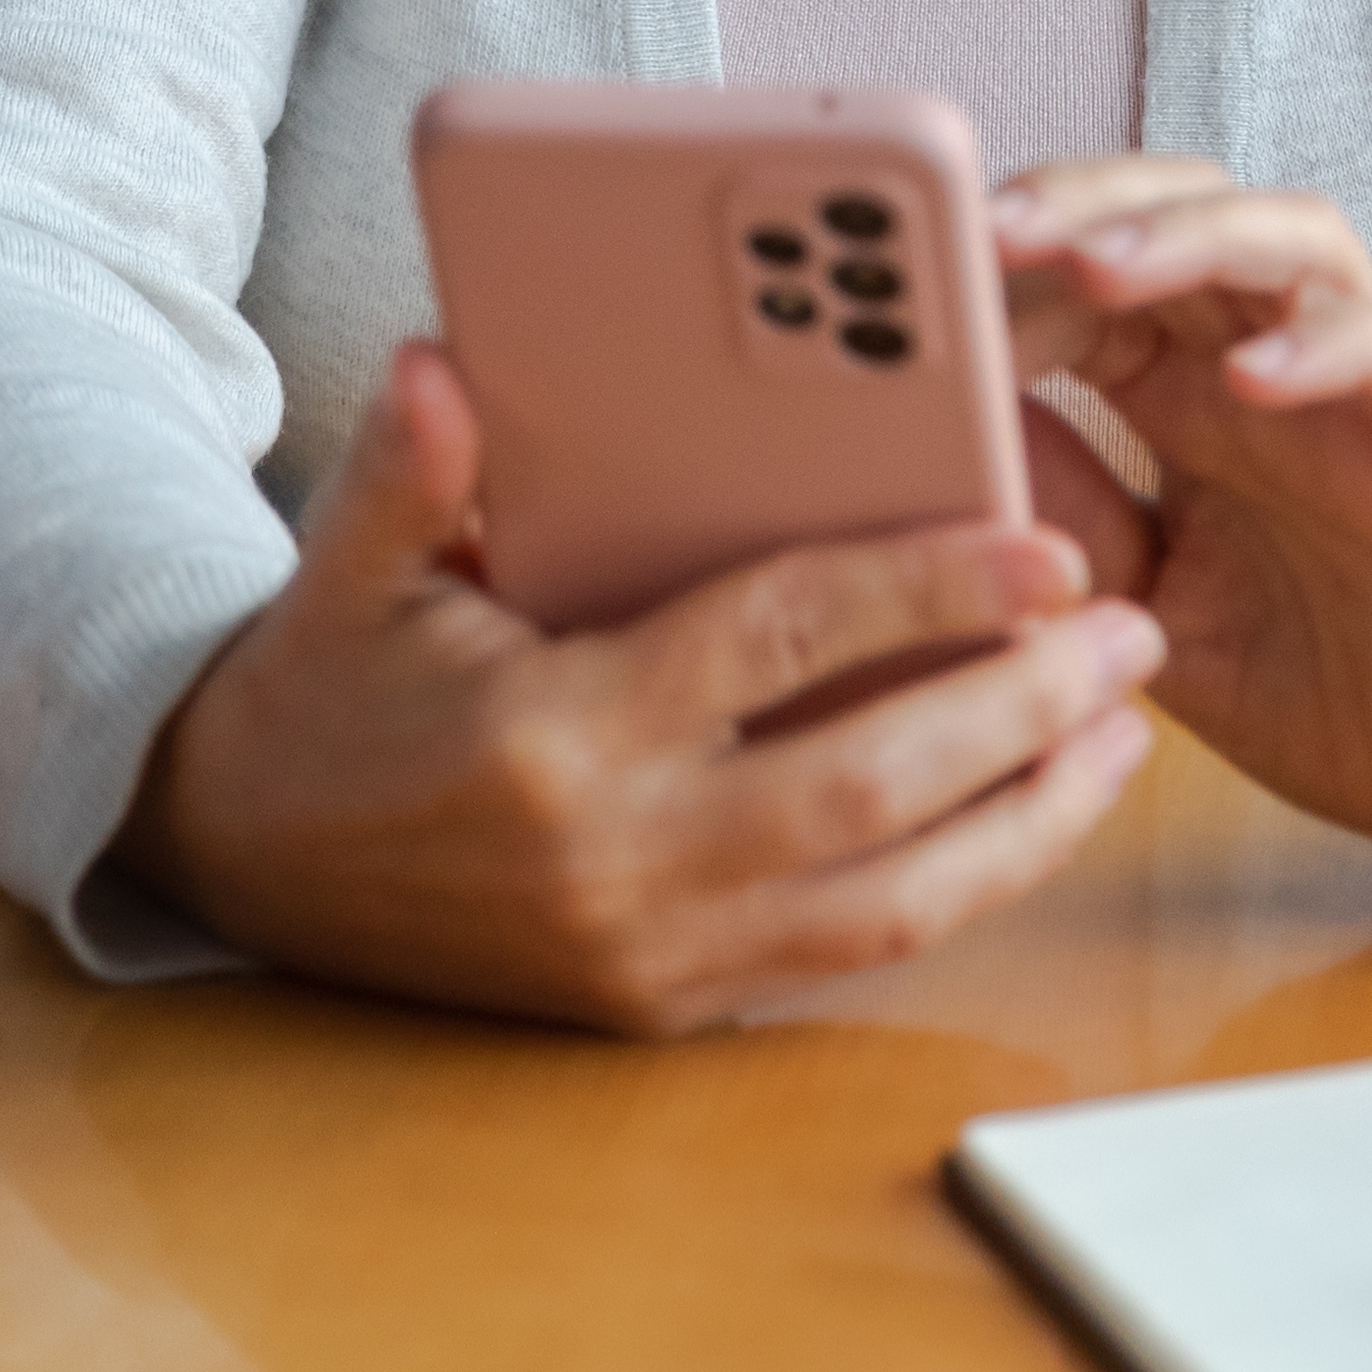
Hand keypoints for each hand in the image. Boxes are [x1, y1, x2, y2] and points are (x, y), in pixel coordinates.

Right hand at [124, 342, 1162, 1034]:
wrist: (238, 864)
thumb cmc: (324, 690)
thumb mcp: (343, 570)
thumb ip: (406, 469)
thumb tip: (439, 360)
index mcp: (556, 734)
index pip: (777, 646)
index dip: (921, 592)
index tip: (1043, 549)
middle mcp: (619, 861)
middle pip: (868, 784)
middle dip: (1020, 711)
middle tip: (1133, 634)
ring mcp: (647, 954)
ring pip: (887, 902)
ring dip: (1026, 822)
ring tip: (1124, 736)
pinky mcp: (661, 1010)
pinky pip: (844, 955)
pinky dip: (955, 892)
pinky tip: (1029, 822)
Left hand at [995, 159, 1371, 885]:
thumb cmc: (1315, 683)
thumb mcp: (1142, 609)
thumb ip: (1064, 516)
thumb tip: (946, 430)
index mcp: (1186, 396)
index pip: (1092, 273)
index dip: (1009, 263)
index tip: (913, 283)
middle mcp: (1274, 369)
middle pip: (1187, 210)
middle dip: (1083, 200)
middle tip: (988, 227)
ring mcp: (1369, 398)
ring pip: (1299, 243)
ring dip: (1195, 235)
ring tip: (1099, 262)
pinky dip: (1336, 345)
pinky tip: (1254, 375)